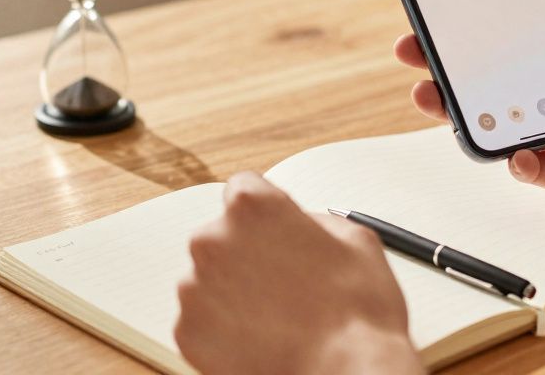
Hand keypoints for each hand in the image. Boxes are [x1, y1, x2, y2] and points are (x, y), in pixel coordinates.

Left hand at [175, 173, 421, 374]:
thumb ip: (315, 220)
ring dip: (235, 292)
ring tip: (276, 315)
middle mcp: (213, 240)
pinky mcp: (188, 331)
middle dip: (247, 253)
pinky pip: (203, 320)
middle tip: (282, 281)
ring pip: (210, 280)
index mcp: (253, 207)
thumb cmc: (356, 311)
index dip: (266, 212)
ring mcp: (195, 287)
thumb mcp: (356, 240)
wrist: (343, 373)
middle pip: (222, 235)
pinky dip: (225, 329)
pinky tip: (261, 337)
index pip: (243, 188)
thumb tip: (300, 226)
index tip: (275, 231)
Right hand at [394, 0, 544, 236]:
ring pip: (499, 115)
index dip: (480, 17)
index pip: (519, 26)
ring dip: (462, 107)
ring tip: (431, 97)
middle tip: (415, 51)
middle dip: (452, 62)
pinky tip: (513, 149)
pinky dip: (510, 157)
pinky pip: (524, 164)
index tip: (444, 6)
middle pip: (496, 71)